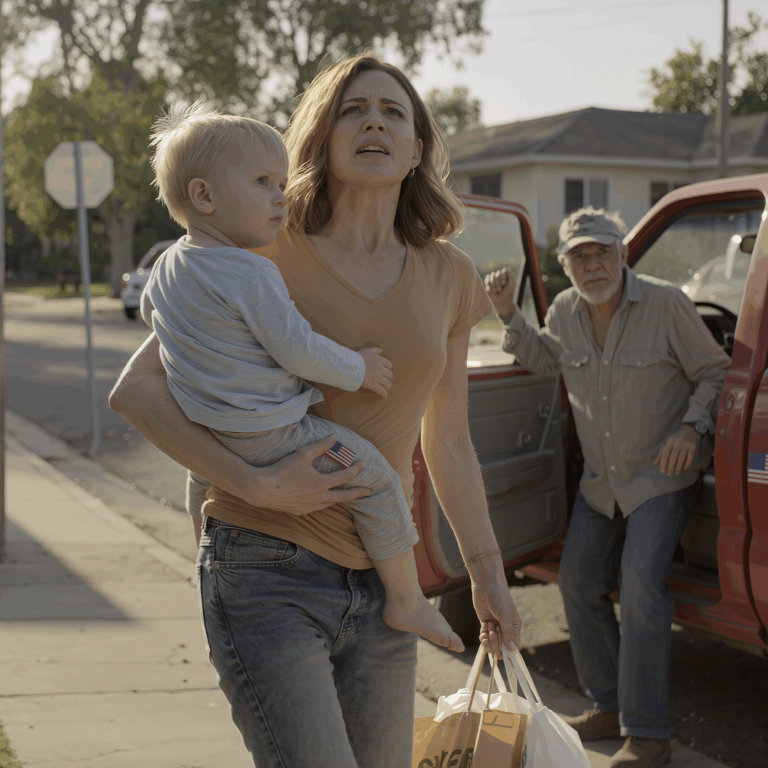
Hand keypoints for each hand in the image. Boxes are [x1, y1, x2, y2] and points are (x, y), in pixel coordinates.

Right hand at [247, 435, 370, 513]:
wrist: (261, 490)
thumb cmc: (282, 470)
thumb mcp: (302, 454)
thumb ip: (320, 446)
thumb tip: (335, 437)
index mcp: (321, 484)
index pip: (345, 477)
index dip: (356, 469)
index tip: (363, 463)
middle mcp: (319, 499)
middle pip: (344, 497)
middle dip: (358, 493)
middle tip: (369, 491)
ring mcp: (309, 507)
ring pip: (330, 504)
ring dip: (341, 499)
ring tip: (347, 496)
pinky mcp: (300, 512)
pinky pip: (317, 509)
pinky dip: (324, 504)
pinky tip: (323, 501)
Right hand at [359, 347, 392, 397]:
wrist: (350, 365)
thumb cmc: (357, 357)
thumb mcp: (367, 351)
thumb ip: (375, 350)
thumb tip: (382, 350)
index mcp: (379, 360)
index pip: (389, 365)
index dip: (389, 368)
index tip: (387, 370)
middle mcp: (380, 369)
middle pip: (390, 374)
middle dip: (389, 378)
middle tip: (386, 379)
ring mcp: (377, 377)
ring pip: (387, 383)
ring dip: (388, 386)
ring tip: (387, 388)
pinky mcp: (373, 385)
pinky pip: (382, 391)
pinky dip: (384, 394)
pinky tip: (384, 396)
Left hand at [471, 577, 521, 655]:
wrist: (486, 584)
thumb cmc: (499, 596)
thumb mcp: (505, 614)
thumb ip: (508, 632)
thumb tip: (512, 649)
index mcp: (514, 627)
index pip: (514, 647)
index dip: (508, 652)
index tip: (501, 651)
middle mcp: (505, 628)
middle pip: (502, 648)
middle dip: (496, 644)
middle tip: (492, 632)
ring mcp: (495, 626)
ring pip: (492, 644)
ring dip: (489, 639)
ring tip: (487, 627)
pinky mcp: (485, 623)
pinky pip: (484, 637)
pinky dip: (483, 636)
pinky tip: (483, 627)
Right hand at [484, 268, 516, 316]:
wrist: (500, 302)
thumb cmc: (507, 294)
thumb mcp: (511, 286)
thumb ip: (511, 276)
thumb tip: (506, 269)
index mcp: (507, 276)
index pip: (504, 271)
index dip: (503, 277)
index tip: (504, 284)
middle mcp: (500, 276)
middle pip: (497, 273)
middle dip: (498, 283)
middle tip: (500, 290)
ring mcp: (494, 279)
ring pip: (491, 275)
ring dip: (493, 284)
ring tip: (496, 291)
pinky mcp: (488, 282)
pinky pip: (487, 279)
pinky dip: (489, 285)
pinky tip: (492, 290)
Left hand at [654, 424, 700, 476]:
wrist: (691, 429)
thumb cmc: (677, 439)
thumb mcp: (669, 443)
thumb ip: (662, 453)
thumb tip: (655, 464)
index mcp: (670, 441)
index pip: (665, 453)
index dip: (663, 463)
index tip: (662, 472)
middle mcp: (677, 442)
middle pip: (673, 457)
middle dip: (670, 467)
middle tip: (669, 475)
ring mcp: (686, 444)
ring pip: (681, 458)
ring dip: (678, 467)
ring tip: (676, 473)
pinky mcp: (693, 446)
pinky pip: (690, 457)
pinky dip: (687, 464)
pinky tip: (685, 468)